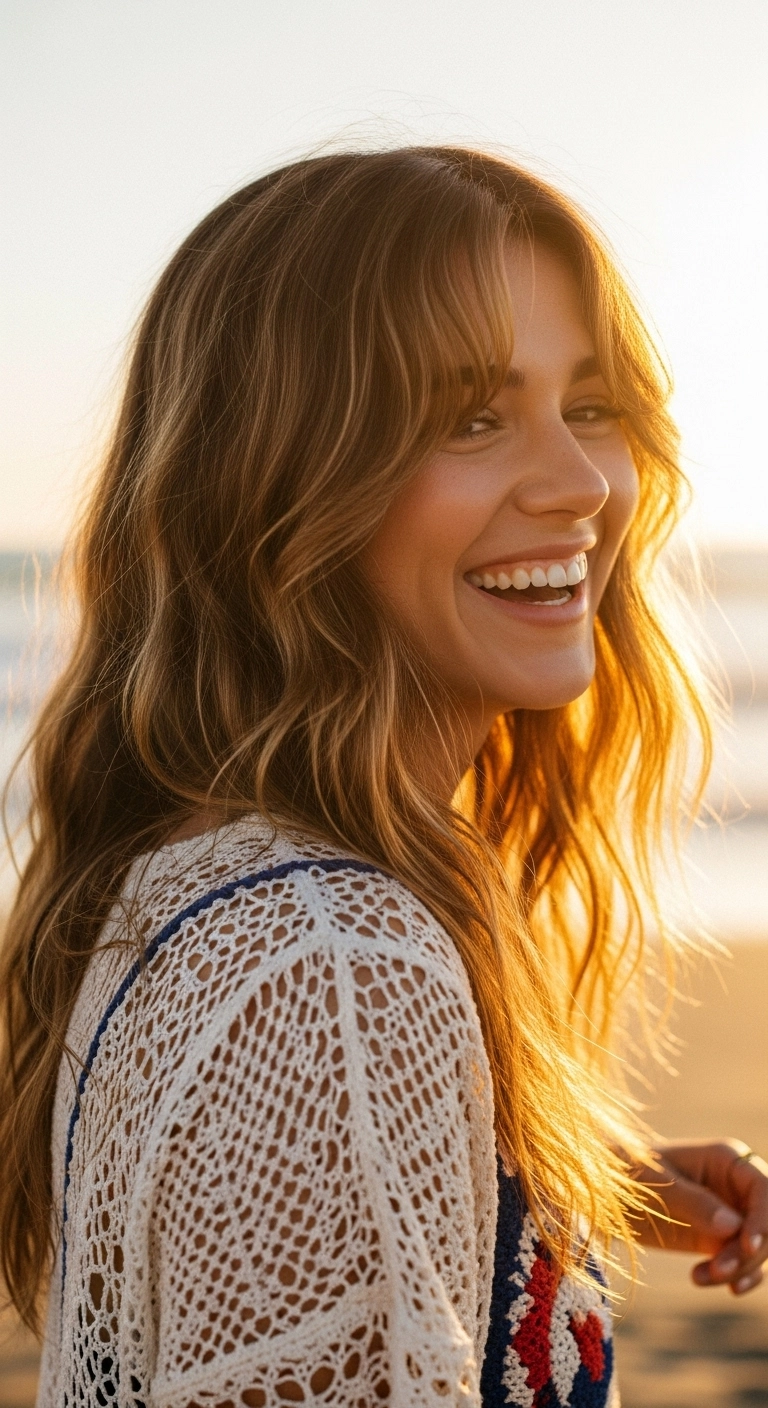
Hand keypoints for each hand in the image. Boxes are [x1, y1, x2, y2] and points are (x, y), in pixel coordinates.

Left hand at [630, 1138, 767, 1294]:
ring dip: (740, 1268)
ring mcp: (732, 1213)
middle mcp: (736, 1185)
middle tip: (717, 1271)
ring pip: (758, 1248)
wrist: (604, 1193)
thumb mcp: (654, 1186)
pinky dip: (736, 1276)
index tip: (749, 1246)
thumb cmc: (626, 1175)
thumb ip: (693, 1203)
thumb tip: (734, 1226)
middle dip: (749, 1252)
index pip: (765, 1189)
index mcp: (726, 1158)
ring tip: (701, 1277)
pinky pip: (744, 1262)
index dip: (765, 1219)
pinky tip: (712, 1282)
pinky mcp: (721, 1239)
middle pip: (767, 1224)